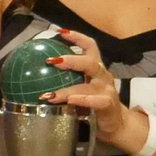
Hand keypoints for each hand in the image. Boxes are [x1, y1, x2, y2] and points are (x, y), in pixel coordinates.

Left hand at [40, 28, 145, 151]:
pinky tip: (70, 100)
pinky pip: (96, 100)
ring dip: (67, 88)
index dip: (76, 37)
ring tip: (49, 94)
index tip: (60, 32)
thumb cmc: (94, 104)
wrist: (116, 124)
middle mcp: (103, 75)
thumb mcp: (81, 87)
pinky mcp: (109, 104)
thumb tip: (39, 73)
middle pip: (90, 61)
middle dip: (71, 59)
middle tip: (51, 61)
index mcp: (96, 68)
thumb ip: (67, 80)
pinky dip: (83, 99)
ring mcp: (107, 89)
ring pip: (88, 84)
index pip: (90, 46)